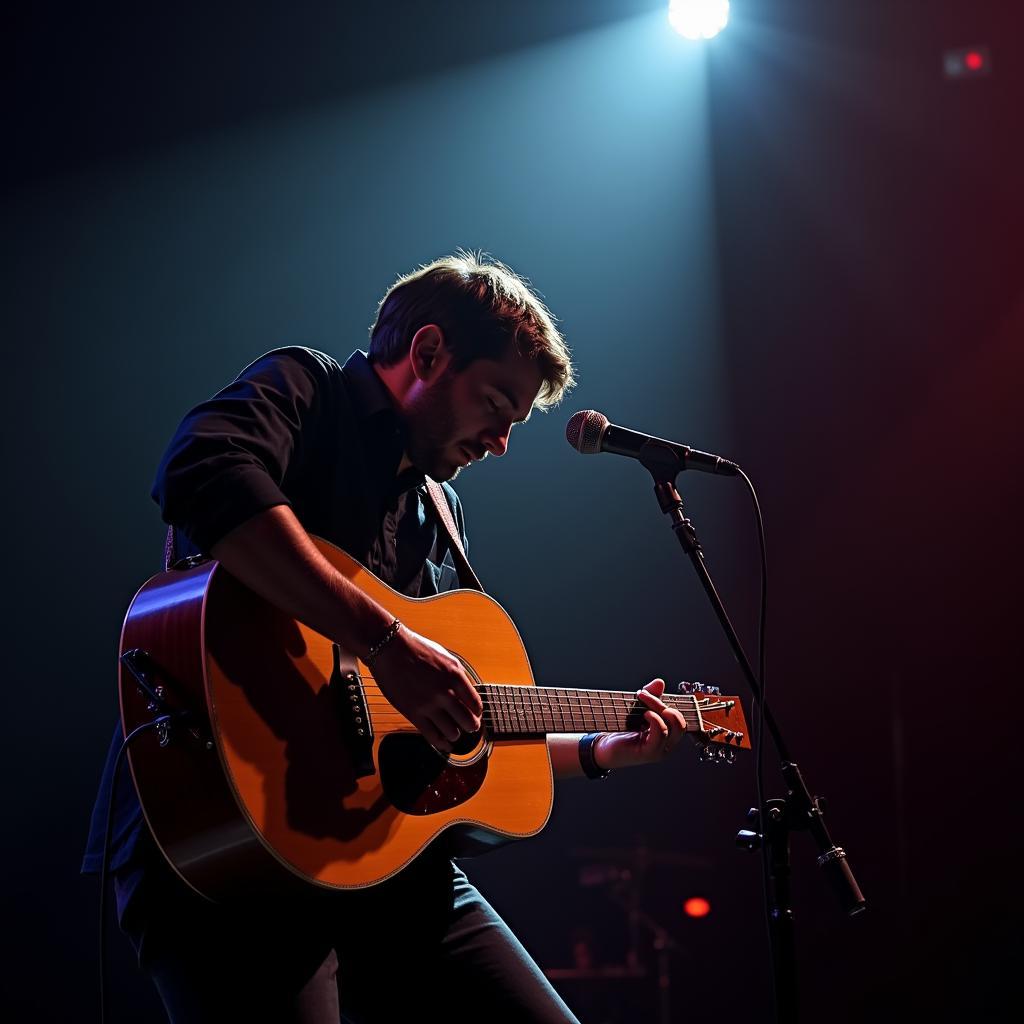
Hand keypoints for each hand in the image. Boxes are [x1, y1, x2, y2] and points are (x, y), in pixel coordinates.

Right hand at [370, 625, 482, 751]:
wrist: (390, 649)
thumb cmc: (416, 649)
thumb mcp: (446, 658)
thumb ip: (458, 676)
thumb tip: (467, 694)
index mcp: (455, 676)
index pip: (476, 705)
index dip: (477, 713)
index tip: (475, 715)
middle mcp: (445, 692)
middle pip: (468, 721)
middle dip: (471, 726)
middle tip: (469, 727)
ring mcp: (429, 704)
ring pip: (452, 732)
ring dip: (455, 734)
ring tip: (453, 732)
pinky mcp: (413, 713)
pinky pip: (432, 736)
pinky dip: (441, 743)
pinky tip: (444, 744)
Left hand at [593, 679, 686, 770]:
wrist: (604, 747)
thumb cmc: (622, 729)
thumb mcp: (638, 710)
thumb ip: (651, 696)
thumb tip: (660, 682)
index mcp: (667, 734)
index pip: (679, 717)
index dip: (666, 702)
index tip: (646, 693)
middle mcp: (667, 744)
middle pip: (679, 721)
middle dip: (662, 704)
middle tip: (643, 696)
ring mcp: (660, 750)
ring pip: (673, 727)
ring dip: (658, 708)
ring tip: (642, 705)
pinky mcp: (649, 753)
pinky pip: (661, 734)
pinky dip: (655, 719)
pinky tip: (645, 714)